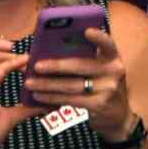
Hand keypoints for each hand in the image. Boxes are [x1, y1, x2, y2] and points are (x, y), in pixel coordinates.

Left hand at [21, 27, 135, 142]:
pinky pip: (70, 100)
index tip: (86, 31)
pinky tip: (38, 96)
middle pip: (81, 65)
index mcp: (112, 58)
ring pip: (71, 85)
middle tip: (35, 65)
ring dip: (47, 84)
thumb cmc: (101, 86)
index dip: (98, 37)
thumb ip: (84, 58)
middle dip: (55, 66)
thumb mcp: (100, 70)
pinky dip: (52, 98)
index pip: (107, 43)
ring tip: (29, 83)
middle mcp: (113, 72)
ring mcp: (108, 90)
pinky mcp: (99, 105)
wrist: (118, 118)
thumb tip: (47, 50)